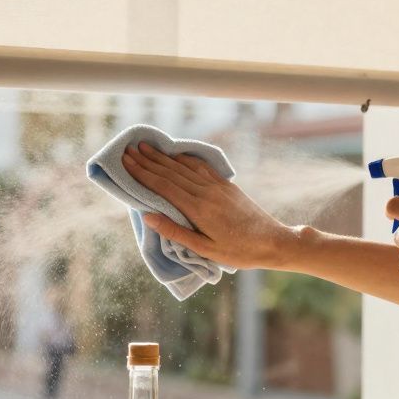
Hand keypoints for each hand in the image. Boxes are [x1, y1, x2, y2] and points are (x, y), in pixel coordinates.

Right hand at [121, 142, 298, 269]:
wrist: (272, 241)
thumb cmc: (238, 251)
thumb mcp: (205, 249)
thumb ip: (175, 231)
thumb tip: (148, 216)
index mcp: (197, 208)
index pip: (163, 185)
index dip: (142, 173)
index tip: (126, 161)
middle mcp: (206, 191)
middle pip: (170, 172)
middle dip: (148, 160)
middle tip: (128, 149)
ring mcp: (217, 186)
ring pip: (184, 167)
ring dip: (163, 157)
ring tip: (146, 147)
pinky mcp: (226, 186)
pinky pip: (201, 167)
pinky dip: (185, 159)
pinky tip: (177, 154)